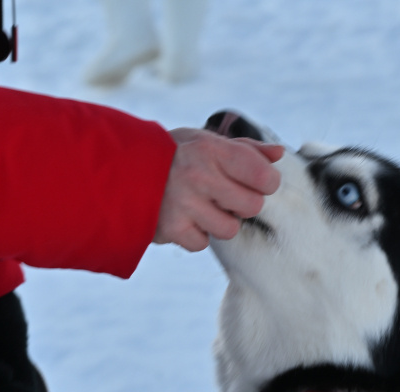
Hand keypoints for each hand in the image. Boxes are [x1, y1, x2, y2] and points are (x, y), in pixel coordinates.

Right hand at [154, 128, 284, 251]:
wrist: (120, 170)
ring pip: (229, 229)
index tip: (253, 181)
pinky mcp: (171, 228)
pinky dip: (195, 235)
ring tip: (201, 207)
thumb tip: (278, 154)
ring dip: (219, 222)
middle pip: (252, 207)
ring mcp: (184, 204)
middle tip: (223, 195)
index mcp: (212, 150)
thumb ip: (244, 149)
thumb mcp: (204, 141)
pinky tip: (183, 218)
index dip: (264, 182)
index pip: (264, 176)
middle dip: (242, 204)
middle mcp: (200, 176)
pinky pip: (202, 243)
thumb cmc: (172, 154)